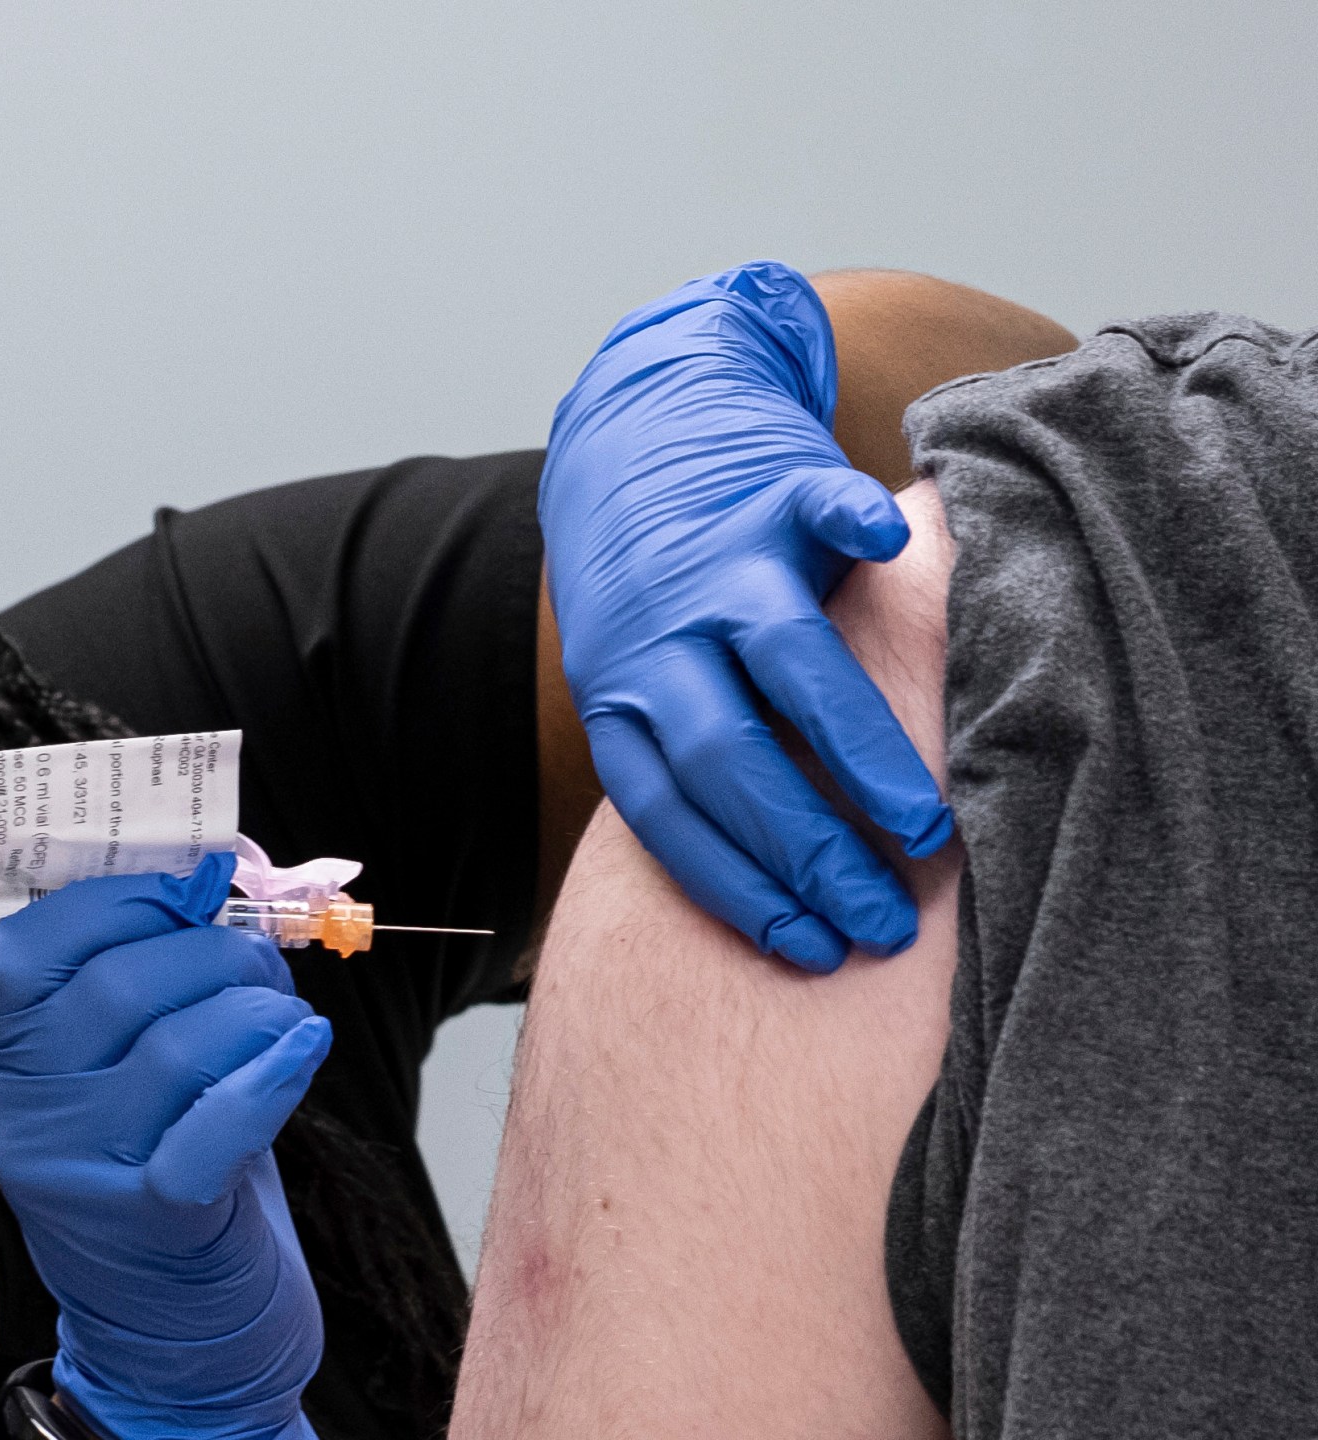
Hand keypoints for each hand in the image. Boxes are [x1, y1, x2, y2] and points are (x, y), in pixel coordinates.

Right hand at [0, 854, 325, 1439]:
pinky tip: (303, 1048)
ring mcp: (87, 1171)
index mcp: (8, 1059)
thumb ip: (149, 971)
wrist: (174, 1332)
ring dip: (257, 1007)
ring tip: (284, 1017)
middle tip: (261, 958)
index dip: (120, 896)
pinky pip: (217, 1124)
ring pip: (180, 1044)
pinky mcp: (158, 1220)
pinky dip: (273, 1072)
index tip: (193, 883)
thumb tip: (217, 868)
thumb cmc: (161, 1168)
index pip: (27, 948)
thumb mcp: (124, 1069)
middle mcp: (30, 1115)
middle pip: (119, 986)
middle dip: (216, 948)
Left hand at [542, 260, 951, 971]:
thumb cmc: (670, 597)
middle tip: (884, 916)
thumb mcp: (650, 679)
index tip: (810, 948)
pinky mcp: (771, 490)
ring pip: (783, 660)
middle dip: (804, 850)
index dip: (736, 887)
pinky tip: (894, 553)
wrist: (638, 435)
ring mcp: (713, 564)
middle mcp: (655, 638)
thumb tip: (794, 893)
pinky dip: (853, 523)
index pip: (666, 813)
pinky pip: (817, 506)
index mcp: (621, 697)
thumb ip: (702, 760)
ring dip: (852, 745)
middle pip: (726, 758)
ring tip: (921, 823)